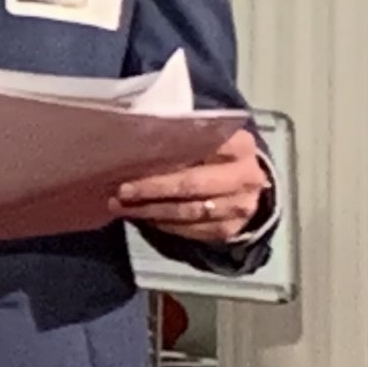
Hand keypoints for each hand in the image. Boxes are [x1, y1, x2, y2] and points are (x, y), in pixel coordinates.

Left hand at [108, 126, 269, 246]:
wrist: (244, 185)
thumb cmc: (214, 154)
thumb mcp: (206, 137)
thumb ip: (180, 135)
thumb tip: (136, 139)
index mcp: (241, 144)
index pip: (203, 146)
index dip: (167, 154)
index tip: (134, 158)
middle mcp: (246, 176)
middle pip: (193, 184)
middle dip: (152, 188)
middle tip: (121, 190)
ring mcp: (240, 206)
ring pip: (188, 211)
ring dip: (150, 210)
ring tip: (121, 206)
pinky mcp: (229, 230)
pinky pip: (190, 230)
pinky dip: (162, 224)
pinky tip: (141, 216)